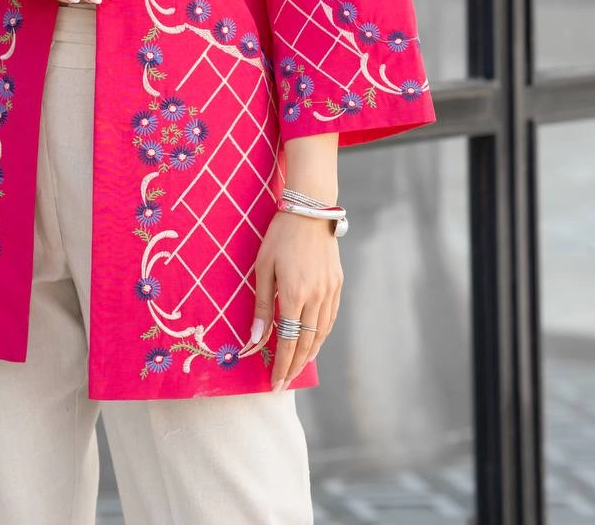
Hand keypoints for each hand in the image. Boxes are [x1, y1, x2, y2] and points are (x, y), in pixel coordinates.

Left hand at [250, 209, 343, 391]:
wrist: (310, 210)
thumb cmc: (280, 236)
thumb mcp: (263, 268)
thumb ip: (262, 305)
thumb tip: (256, 339)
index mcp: (294, 295)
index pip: (288, 341)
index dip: (282, 365)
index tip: (275, 384)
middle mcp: (316, 297)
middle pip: (306, 343)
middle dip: (294, 366)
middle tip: (285, 383)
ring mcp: (330, 291)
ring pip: (321, 333)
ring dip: (309, 354)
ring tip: (297, 367)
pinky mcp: (337, 284)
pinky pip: (330, 318)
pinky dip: (321, 335)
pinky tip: (313, 341)